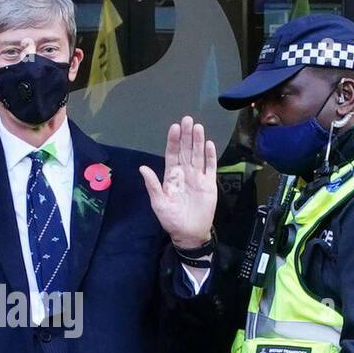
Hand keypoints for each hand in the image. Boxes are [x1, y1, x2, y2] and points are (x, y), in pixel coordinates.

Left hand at [140, 115, 217, 249]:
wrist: (189, 233)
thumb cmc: (171, 219)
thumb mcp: (158, 203)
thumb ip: (152, 185)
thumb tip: (142, 168)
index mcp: (171, 176)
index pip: (172, 154)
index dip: (173, 141)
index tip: (174, 127)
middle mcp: (185, 173)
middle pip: (185, 150)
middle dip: (186, 135)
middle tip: (187, 119)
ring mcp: (198, 177)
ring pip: (198, 155)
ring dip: (198, 141)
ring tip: (198, 127)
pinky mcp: (209, 184)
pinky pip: (211, 167)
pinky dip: (210, 156)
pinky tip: (209, 144)